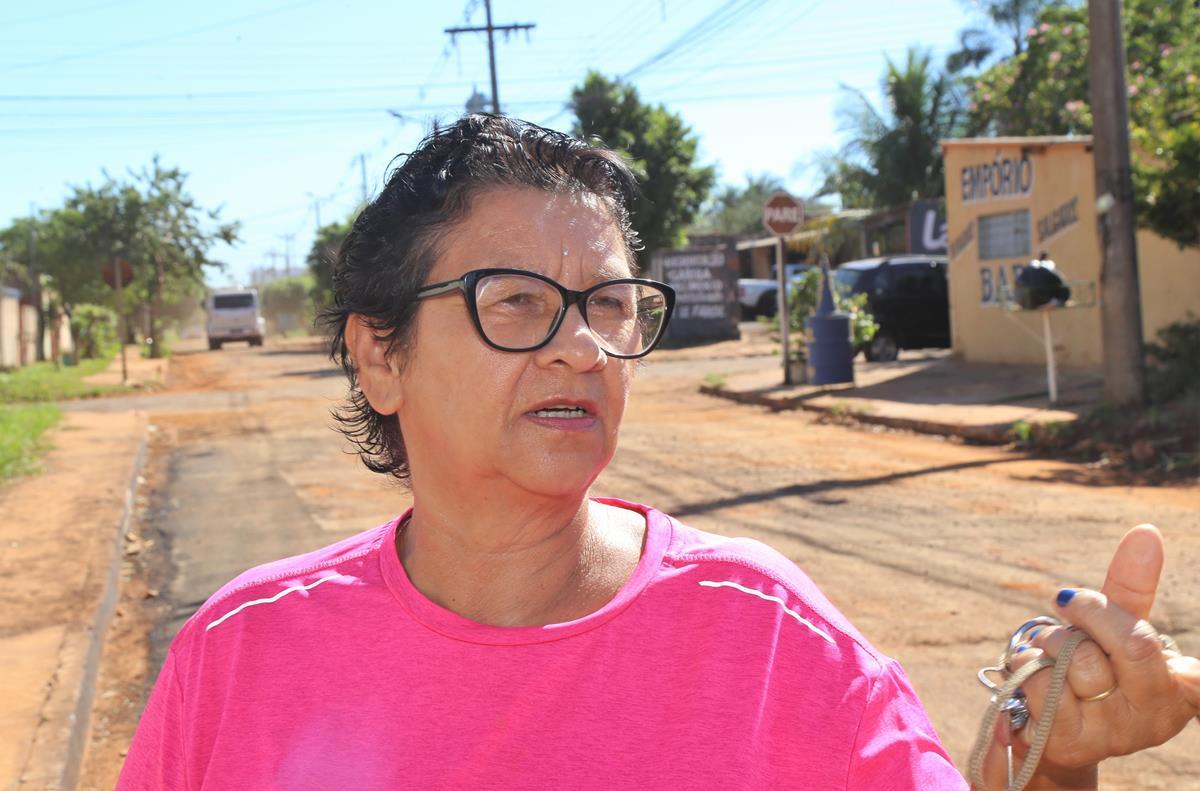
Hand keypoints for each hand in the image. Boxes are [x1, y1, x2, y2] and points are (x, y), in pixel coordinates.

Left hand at [978, 525, 1199, 789]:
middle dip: (1091, 613)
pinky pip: (1042, 682)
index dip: (1193, 671)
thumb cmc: (1091, 668)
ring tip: (1052, 655)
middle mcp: (1157, 717)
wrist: (1048, 725)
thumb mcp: (1114, 625)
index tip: (1189, 668)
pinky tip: (1034, 676)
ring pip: (1078, 659)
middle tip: (1069, 607)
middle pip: (1133, 642)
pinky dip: (1027, 664)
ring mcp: (1117, 736)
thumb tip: (1146, 532)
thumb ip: (1131, 585)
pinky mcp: (1072, 743)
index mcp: (1182, 687)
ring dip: (1051, 642)